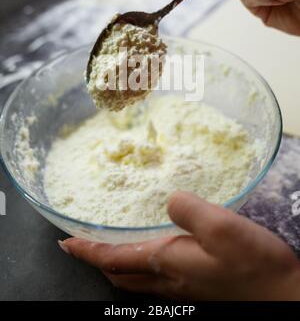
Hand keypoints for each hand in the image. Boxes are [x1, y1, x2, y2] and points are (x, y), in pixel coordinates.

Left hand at [59, 192, 299, 299]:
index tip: (65, 243)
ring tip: (109, 248)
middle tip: (84, 244)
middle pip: (119, 274)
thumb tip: (168, 199)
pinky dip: (139, 267)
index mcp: (167, 261)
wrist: (284, 295)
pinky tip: (151, 255)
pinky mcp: (198, 287)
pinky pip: (154, 281)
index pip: (113, 258)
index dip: (87, 250)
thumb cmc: (254, 263)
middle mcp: (169, 279)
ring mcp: (184, 287)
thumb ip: (189, 210)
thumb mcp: (223, 227)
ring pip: (135, 280)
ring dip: (115, 265)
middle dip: (97, 260)